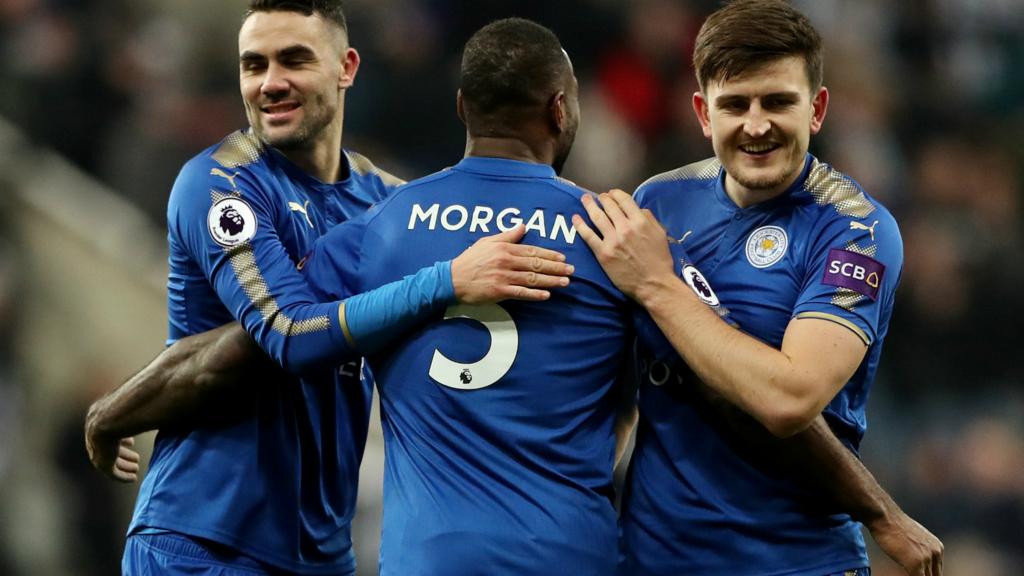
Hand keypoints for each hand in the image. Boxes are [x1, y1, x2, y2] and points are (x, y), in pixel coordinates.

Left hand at [84, 409, 139, 482]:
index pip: (108, 430)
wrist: (112, 417)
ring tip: (136, 468)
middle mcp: (93, 433)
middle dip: (122, 453)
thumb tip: (156, 399)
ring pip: (109, 460)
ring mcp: (95, 448)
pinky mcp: (100, 461)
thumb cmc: (129, 405)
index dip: (121, 438)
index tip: (131, 442)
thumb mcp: (132, 404)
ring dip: (123, 465)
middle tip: (135, 458)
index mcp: (98, 417)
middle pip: (107, 447)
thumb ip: (138, 407)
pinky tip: (132, 478)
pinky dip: (122, 476)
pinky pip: (111, 472)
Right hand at [452, 224, 572, 302]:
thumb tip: (523, 227)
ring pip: (532, 278)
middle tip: (571, 271)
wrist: (452, 278)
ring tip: (565, 282)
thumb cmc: (470, 259)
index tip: (563, 258)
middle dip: (556, 268)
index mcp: (505, 248)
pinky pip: (521, 293)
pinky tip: (546, 295)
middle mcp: (506, 261)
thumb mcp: (487, 241)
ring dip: (550, 281)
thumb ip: (507, 235)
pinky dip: (534, 294)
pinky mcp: (499, 291)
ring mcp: (503, 277)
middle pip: (536, 265)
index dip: (549, 255)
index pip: (532, 251)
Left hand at [572, 190, 675, 301]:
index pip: (624, 200)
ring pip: (597, 217)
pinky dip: (580, 225)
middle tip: (598, 197)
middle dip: (602, 198)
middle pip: (609, 206)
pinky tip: (575, 218)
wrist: (654, 283)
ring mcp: (612, 240)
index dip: (615, 194)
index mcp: (640, 222)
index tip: (611, 193)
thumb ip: (649, 219)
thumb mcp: (660, 234)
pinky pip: (588, 236)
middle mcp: (625, 228)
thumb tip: (637, 209)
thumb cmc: (660, 260)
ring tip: (584, 199)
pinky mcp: (603, 253)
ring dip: (589, 205)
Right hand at [867, 509, 942, 575]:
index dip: (927, 575)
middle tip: (914, 574)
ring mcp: (926, 558)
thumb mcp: (914, 537)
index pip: (937, 571)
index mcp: (938, 547)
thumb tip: (917, 560)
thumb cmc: (893, 525)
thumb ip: (920, 550)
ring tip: (909, 572)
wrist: (884, 516)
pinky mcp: (915, 564)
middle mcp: (936, 553)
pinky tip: (898, 574)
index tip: (920, 574)